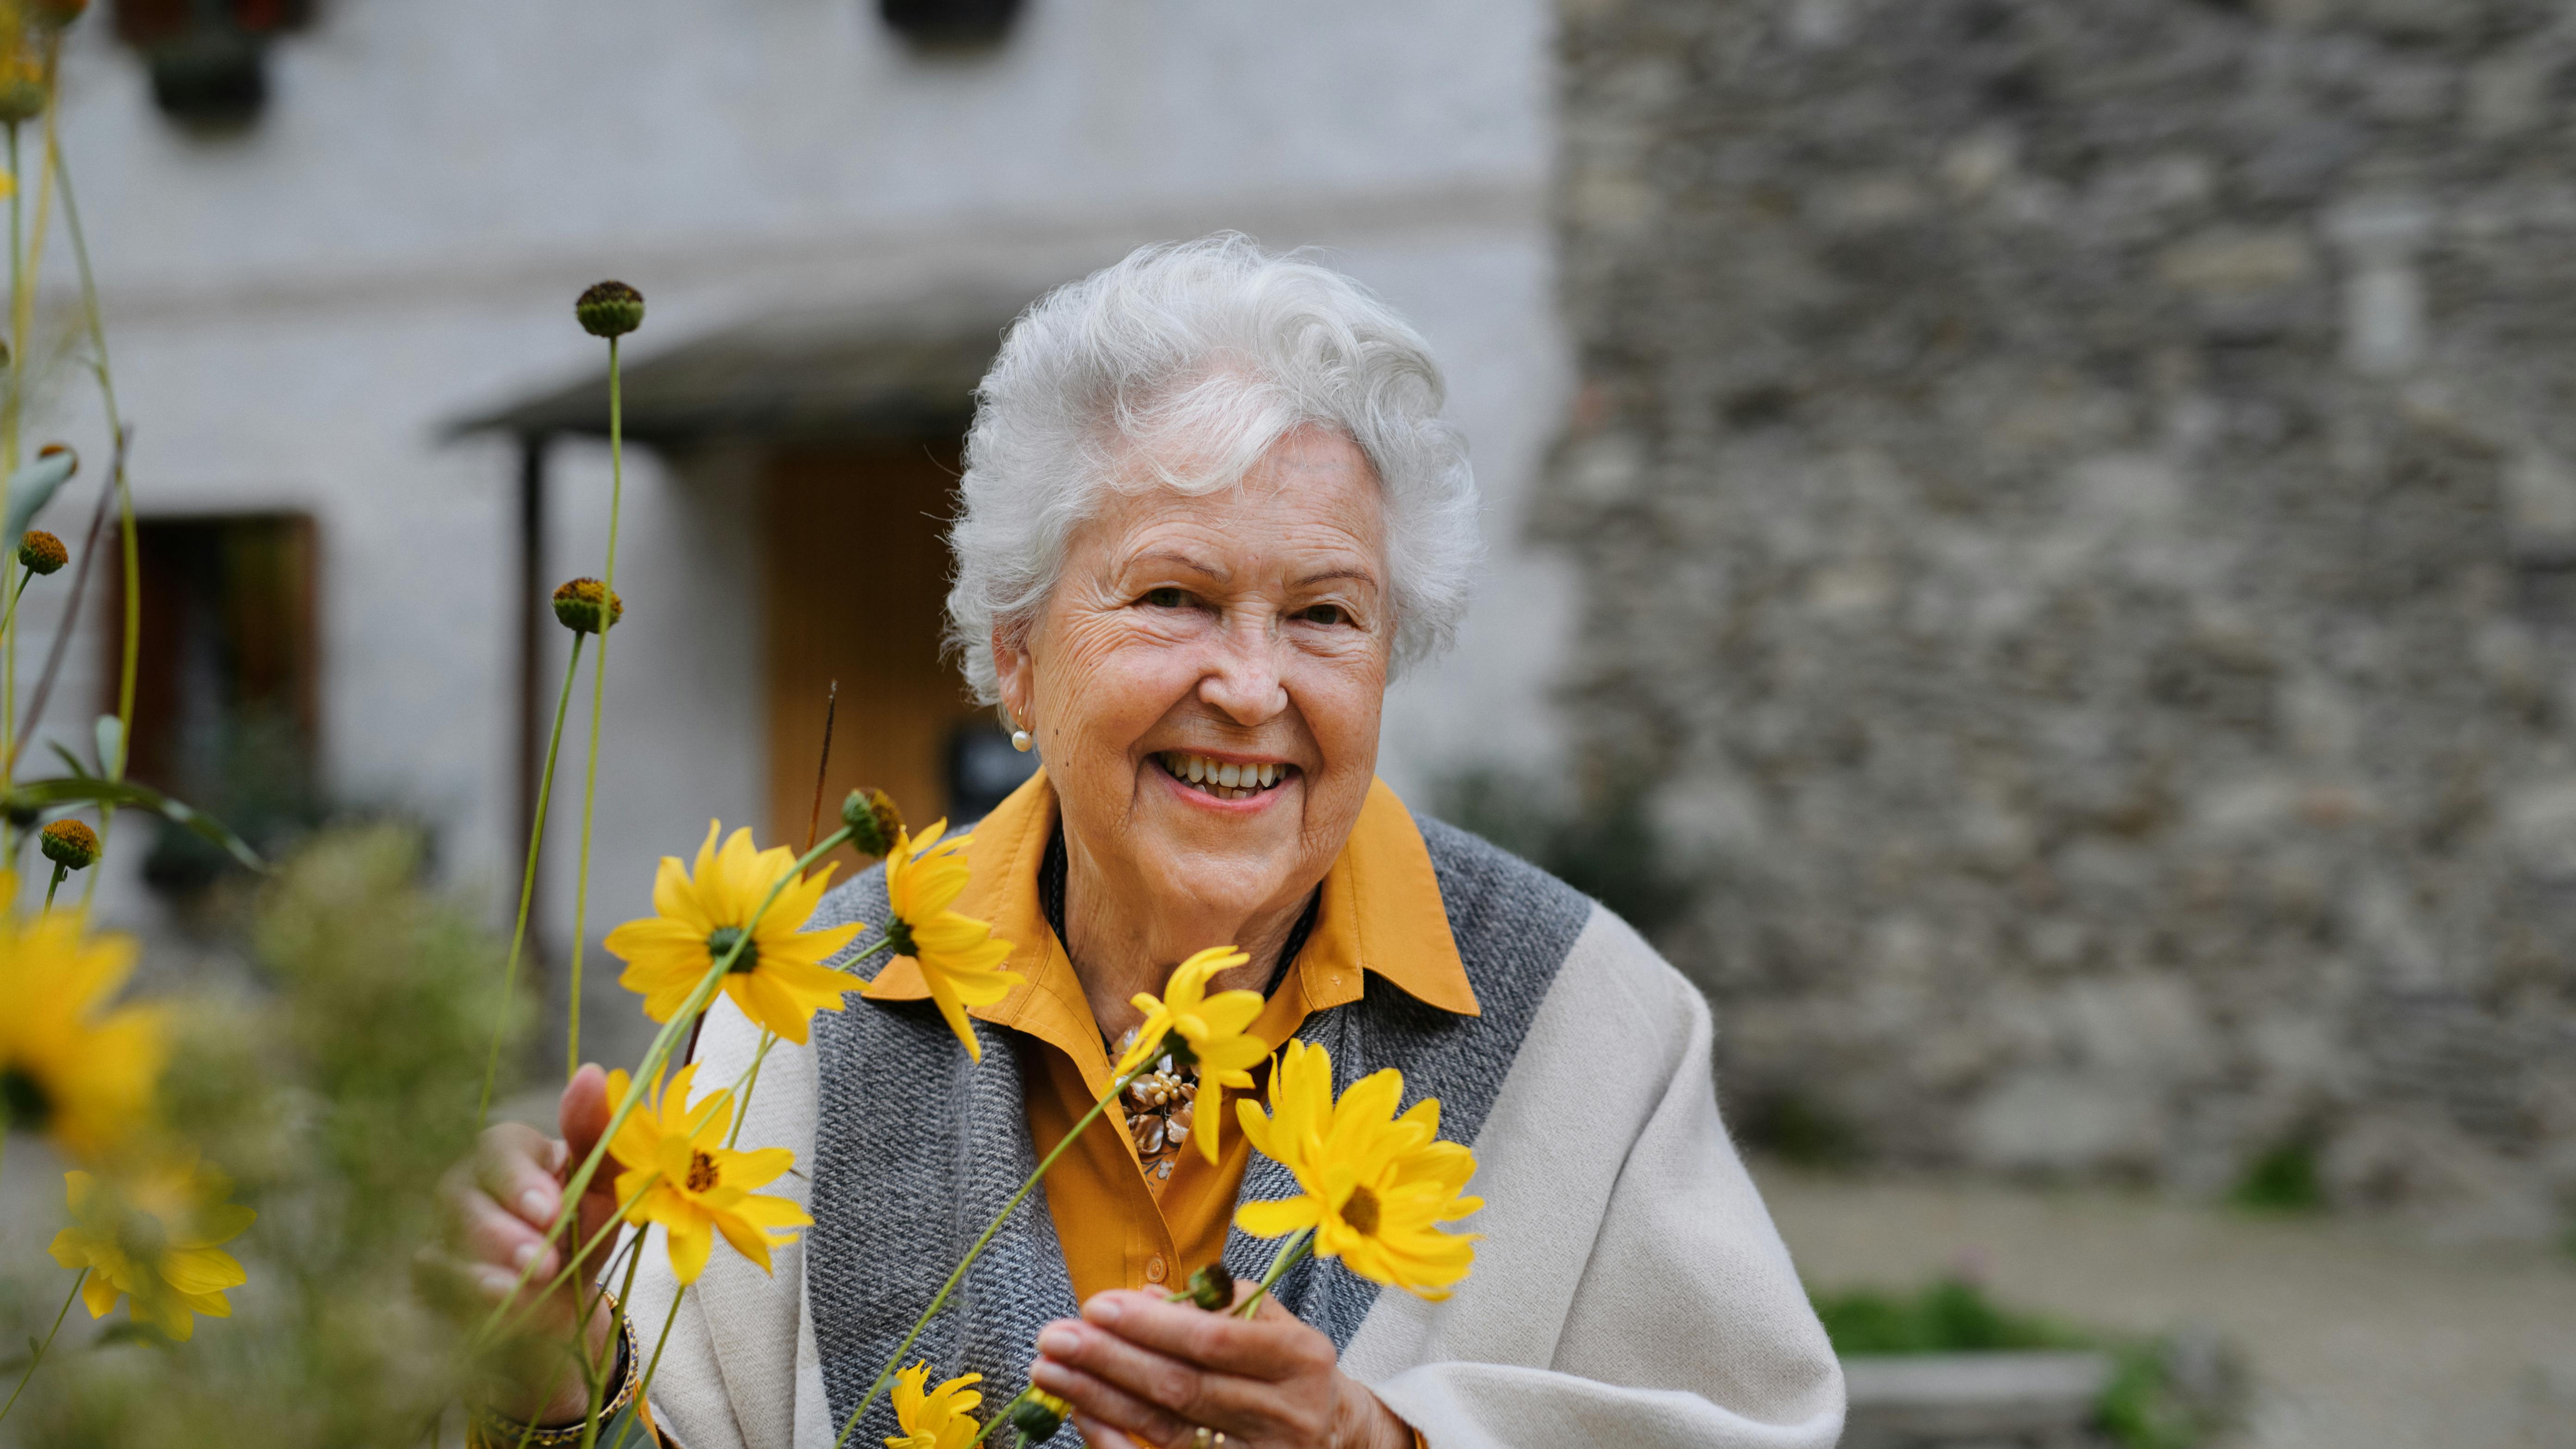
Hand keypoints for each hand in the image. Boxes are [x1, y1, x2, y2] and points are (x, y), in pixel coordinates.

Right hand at [423, 1064, 622, 1424]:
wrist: (567, 1303)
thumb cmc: (583, 1232)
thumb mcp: (605, 1187)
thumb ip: (599, 1136)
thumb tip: (591, 1073)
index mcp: (508, 1155)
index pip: (497, 1148)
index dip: (517, 1178)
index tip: (550, 1210)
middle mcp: (462, 1188)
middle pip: (458, 1197)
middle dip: (500, 1231)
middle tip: (540, 1259)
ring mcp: (437, 1236)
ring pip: (438, 1246)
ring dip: (483, 1271)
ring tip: (524, 1289)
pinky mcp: (426, 1285)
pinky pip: (429, 1290)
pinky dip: (464, 1302)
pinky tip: (496, 1313)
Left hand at [1030, 1288, 1412, 1448]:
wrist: (1326, 1433)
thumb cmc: (1283, 1366)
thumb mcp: (1268, 1322)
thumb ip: (1212, 1304)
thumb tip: (1145, 1295)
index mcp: (1300, 1357)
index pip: (1214, 1340)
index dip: (1150, 1324)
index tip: (1095, 1306)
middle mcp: (1286, 1413)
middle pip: (1182, 1386)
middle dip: (1109, 1359)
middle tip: (1054, 1337)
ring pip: (1164, 1427)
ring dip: (1097, 1397)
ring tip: (1049, 1370)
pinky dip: (1114, 1439)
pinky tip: (1081, 1413)